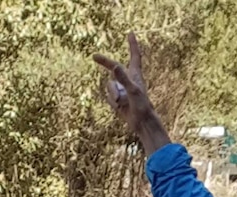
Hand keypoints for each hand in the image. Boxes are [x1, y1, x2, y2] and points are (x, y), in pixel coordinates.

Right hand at [93, 33, 170, 155]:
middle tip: (94, 56)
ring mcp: (122, 89)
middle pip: (113, 68)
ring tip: (121, 103)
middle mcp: (128, 80)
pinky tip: (120, 108)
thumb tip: (114, 66)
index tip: (130, 33)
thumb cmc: (142, 106)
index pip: (134, 55)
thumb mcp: (132, 91)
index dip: (132, 44)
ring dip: (113, 94)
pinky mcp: (118, 100)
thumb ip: (123, 78)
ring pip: (109, 85)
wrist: (142, 123)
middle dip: (105, 63)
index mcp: (135, 74)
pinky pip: (109, 97)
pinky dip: (112, 102)